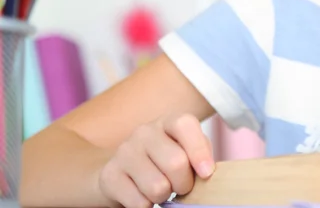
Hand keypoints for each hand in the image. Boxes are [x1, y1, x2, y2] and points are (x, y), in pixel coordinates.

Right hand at [98, 113, 213, 207]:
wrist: (125, 171)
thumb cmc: (168, 161)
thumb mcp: (188, 151)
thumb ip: (201, 155)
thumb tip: (206, 172)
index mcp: (169, 122)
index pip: (184, 125)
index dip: (199, 151)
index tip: (206, 173)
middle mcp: (145, 132)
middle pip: (176, 163)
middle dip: (185, 183)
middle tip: (181, 186)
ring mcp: (124, 152)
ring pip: (157, 187)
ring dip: (165, 196)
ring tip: (162, 188)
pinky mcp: (109, 175)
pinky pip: (139, 203)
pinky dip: (148, 206)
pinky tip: (144, 195)